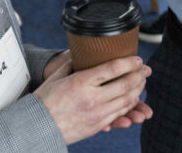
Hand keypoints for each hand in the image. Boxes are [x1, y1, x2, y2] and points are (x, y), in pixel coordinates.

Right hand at [33, 55, 149, 144]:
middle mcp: (92, 98)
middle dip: (139, 75)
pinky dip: (129, 105)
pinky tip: (132, 99)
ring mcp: (96, 114)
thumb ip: (71, 63)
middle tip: (145, 69)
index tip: (138, 59)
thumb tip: (81, 53)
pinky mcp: (96, 126)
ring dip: (138, 90)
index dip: (129, 62)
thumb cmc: (43, 100)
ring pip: (126, 101)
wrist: (36, 128)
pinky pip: (118, 114)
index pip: (113, 68)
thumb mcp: (56, 76)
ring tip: (142, 82)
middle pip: (125, 84)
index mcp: (82, 82)